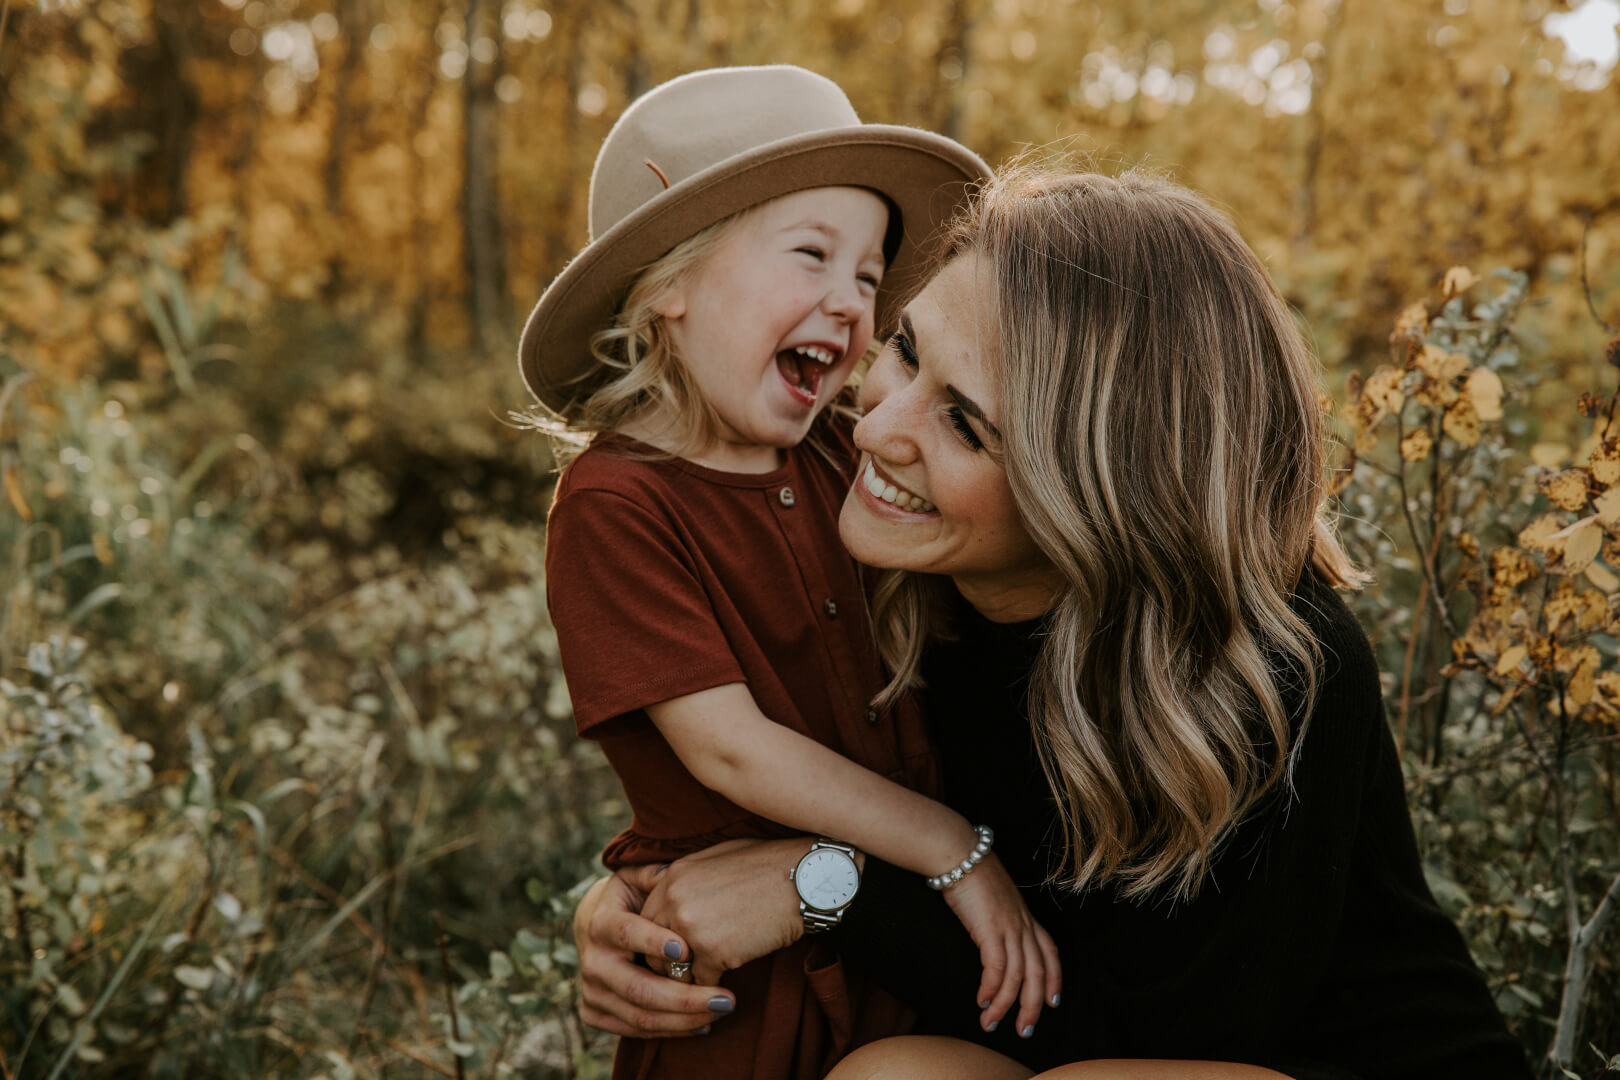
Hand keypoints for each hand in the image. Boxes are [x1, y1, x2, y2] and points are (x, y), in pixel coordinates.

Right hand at [573, 867, 733, 1037]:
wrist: (599, 929)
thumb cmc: (633, 899)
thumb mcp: (640, 878)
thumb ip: (656, 874)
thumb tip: (672, 873)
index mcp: (600, 923)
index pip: (626, 934)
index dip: (653, 942)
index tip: (687, 950)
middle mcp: (592, 961)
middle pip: (639, 988)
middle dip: (685, 997)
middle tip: (727, 999)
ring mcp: (591, 992)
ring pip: (641, 1016)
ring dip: (685, 1019)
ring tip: (722, 1010)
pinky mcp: (594, 1014)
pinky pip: (636, 1031)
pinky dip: (672, 1031)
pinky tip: (703, 1023)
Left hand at [641, 837, 808, 986]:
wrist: (803, 878)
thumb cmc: (766, 864)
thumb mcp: (717, 857)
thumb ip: (685, 878)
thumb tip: (668, 897)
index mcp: (672, 876)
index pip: (646, 921)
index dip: (660, 938)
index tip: (677, 947)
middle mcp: (674, 901)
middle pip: (653, 949)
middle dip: (672, 961)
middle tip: (693, 966)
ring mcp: (691, 928)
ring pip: (674, 970)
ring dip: (692, 975)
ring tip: (713, 969)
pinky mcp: (714, 952)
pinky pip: (703, 982)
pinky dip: (717, 981)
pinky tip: (735, 966)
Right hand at [941, 853, 1062, 1037]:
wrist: (960, 854)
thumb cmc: (971, 873)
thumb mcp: (993, 900)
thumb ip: (998, 921)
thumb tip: (991, 940)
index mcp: (1026, 917)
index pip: (1050, 952)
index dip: (1055, 979)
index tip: (1053, 1002)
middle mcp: (1023, 924)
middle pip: (1038, 973)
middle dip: (1033, 1006)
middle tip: (1024, 1030)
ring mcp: (1009, 927)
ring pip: (1017, 977)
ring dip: (1004, 1005)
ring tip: (991, 1023)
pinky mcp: (991, 929)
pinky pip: (997, 968)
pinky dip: (991, 989)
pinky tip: (982, 1001)